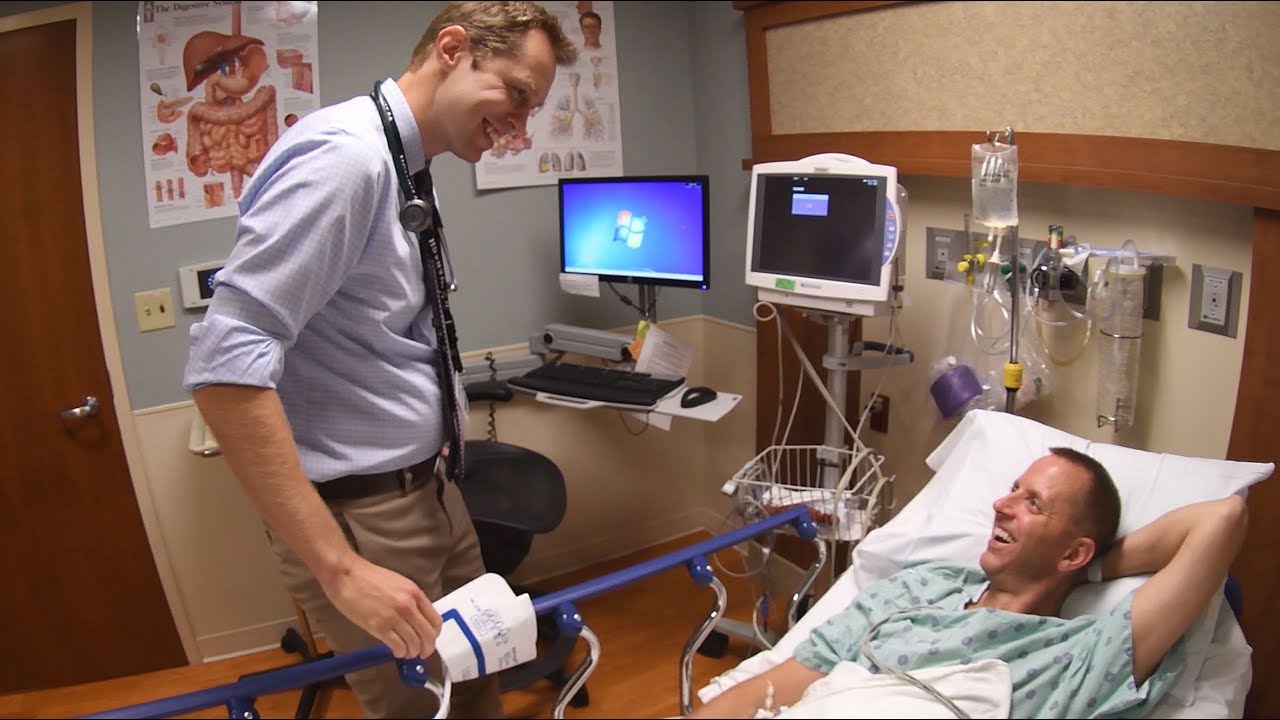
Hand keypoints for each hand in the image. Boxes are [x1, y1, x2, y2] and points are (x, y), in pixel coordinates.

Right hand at [322, 556, 442, 658]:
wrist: (346, 575)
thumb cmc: (368, 578)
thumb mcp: (398, 583)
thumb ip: (410, 600)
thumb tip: (417, 619)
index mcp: (415, 593)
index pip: (435, 620)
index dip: (434, 635)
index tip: (429, 640)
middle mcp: (408, 605)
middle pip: (428, 635)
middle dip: (427, 648)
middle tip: (421, 653)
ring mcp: (394, 616)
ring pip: (414, 643)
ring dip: (412, 652)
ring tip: (407, 653)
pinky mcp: (379, 626)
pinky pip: (398, 646)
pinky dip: (400, 652)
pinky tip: (396, 651)